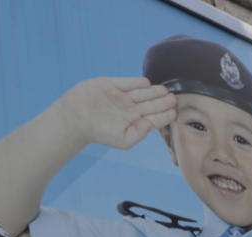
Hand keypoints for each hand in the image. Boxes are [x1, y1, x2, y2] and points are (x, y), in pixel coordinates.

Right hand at [53, 77, 176, 148]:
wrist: (76, 118)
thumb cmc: (100, 132)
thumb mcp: (124, 139)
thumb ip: (141, 132)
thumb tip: (153, 124)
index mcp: (134, 122)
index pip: (154, 118)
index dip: (165, 115)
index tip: (175, 112)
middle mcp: (130, 109)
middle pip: (151, 104)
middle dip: (163, 102)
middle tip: (174, 99)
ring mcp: (122, 96)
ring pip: (142, 93)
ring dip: (154, 91)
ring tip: (165, 91)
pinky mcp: (112, 85)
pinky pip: (128, 82)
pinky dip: (138, 82)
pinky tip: (147, 83)